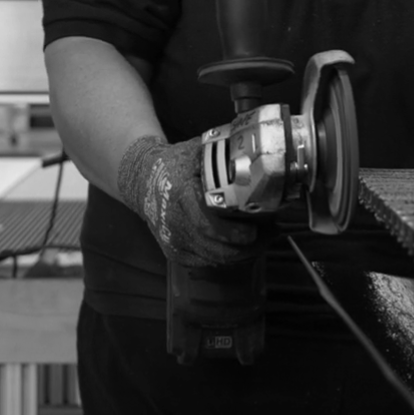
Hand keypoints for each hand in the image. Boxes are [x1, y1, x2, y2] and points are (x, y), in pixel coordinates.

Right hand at [116, 134, 259, 266]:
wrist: (141, 181)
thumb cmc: (171, 166)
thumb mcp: (194, 151)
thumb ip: (221, 154)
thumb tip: (252, 152)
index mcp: (180, 198)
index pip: (207, 225)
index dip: (234, 233)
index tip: (256, 231)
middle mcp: (175, 224)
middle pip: (217, 248)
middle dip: (250, 246)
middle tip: (272, 232)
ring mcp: (174, 242)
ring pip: (216, 259)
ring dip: (244, 253)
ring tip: (265, 238)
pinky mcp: (176, 254)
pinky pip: (208, 262)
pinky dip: (229, 257)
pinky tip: (244, 246)